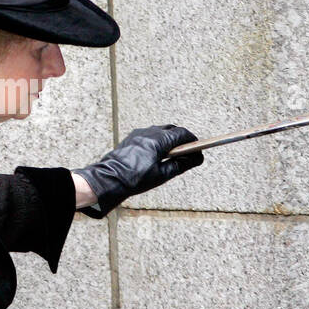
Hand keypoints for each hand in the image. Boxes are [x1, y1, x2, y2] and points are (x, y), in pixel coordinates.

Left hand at [73, 125, 203, 217]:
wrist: (110, 179)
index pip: (182, 133)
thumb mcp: (163, 174)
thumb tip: (197, 158)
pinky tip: (158, 154)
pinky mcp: (132, 138)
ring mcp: (139, 134)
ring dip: (170, 139)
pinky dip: (158, 141)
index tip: (198, 149)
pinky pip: (150, 135)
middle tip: (188, 152)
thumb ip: (182, 164)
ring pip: (160, 131)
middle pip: (172, 130)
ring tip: (174, 155)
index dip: (193, 140)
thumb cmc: (135, 178)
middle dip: (182, 139)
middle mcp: (149, 132)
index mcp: (159, 140)